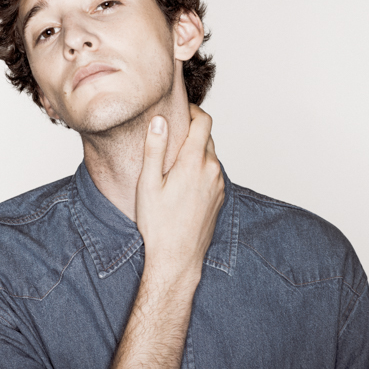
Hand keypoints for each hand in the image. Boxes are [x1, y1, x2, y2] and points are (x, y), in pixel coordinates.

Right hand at [135, 104, 224, 285]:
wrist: (177, 258)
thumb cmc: (158, 224)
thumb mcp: (148, 184)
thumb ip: (155, 148)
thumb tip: (160, 120)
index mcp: (194, 162)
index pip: (203, 122)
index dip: (193, 110)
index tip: (180, 110)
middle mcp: (212, 170)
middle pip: (207, 137)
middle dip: (191, 131)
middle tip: (171, 134)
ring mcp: (218, 184)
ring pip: (210, 155)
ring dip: (196, 150)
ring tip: (174, 159)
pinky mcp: (219, 197)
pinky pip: (213, 172)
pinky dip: (201, 167)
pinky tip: (183, 180)